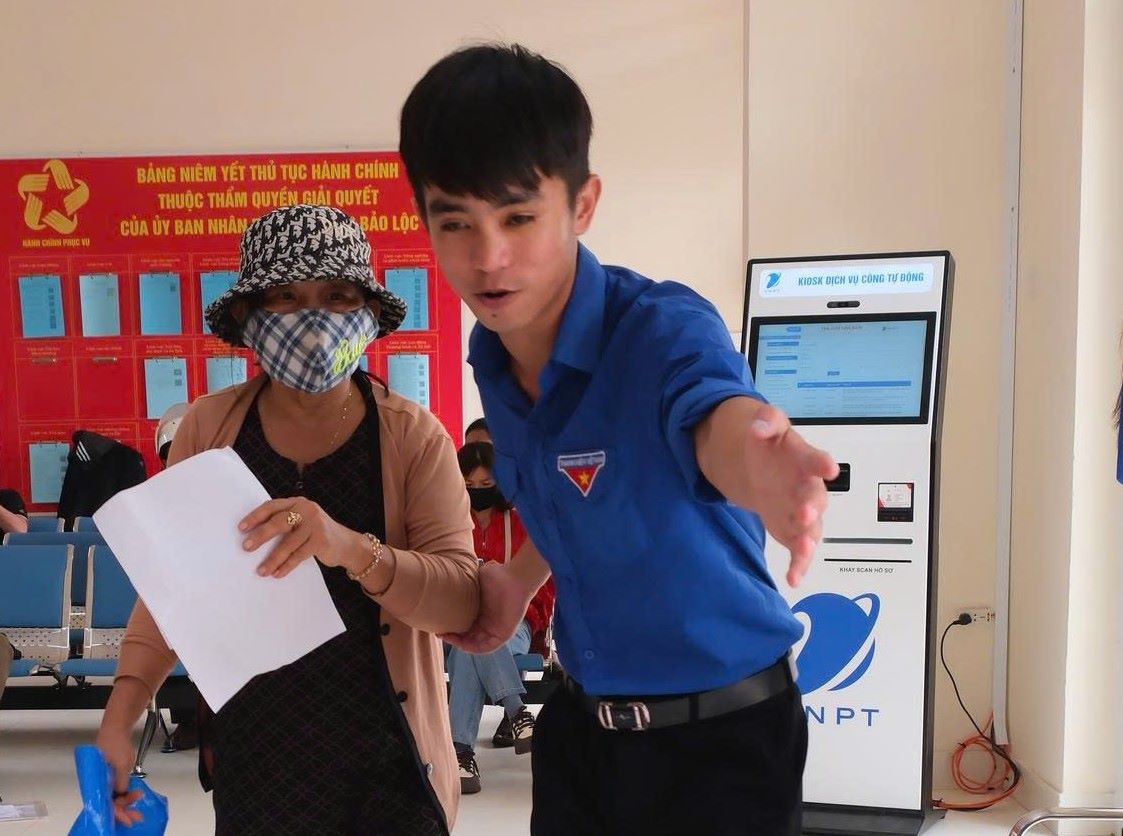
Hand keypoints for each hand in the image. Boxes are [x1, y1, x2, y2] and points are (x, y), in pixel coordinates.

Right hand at [95, 726, 143, 826]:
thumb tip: (121, 796)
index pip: (103, 803)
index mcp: (95, 781)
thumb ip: (120, 781)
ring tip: (138, 801)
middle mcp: (98, 782)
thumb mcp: (121, 764)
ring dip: (125, 802)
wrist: (117, 728)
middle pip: (108, 802)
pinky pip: (117, 789)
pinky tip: (134, 796)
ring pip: (113, 797)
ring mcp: (104, 779)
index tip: (127, 819)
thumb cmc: (115, 743)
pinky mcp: (110, 775)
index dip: (115, 813)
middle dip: (122, 810)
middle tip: (136, 816)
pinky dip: (125, 794)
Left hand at [239, 497, 362, 578]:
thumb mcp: (302, 522)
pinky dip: (286, 566)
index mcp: (298, 502)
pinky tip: (277, 574)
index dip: (256, 516)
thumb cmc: (317, 534)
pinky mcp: (322, 541)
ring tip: (261, 571)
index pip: (272, 506)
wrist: (347, 544)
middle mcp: (307, 510)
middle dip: (260, 535)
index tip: (241, 528)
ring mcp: (316, 525)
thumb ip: (285, 522)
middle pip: (279, 522)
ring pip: (288, 543)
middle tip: (246, 547)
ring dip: (272, 559)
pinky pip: (299, 555)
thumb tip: (254, 537)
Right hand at [442, 561, 532, 653]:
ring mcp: (495, 630)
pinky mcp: (503, 635)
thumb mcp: (475, 579)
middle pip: (466, 637)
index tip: (439, 624)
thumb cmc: (499, 575)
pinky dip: (473, 648)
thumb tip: (445, 579)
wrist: (516, 578)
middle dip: (452, 637)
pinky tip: (461, 643)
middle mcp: (487, 623)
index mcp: (480, 612)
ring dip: (460, 644)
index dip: (451, 627)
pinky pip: (487, 648)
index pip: (463, 626)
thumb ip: (463, 583)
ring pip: (475, 644)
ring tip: (447, 637)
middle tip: (439, 632)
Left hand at [744, 404, 838, 586]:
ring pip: (812, 529)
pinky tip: (793, 579)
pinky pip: (799, 550)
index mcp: (805, 460)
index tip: (829, 467)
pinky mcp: (792, 532)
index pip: (816, 460)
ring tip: (803, 548)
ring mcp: (802, 513)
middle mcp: (808, 489)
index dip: (822, 463)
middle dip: (812, 506)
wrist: (761, 467)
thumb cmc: (771, 447)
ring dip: (809, 539)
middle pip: (816, 499)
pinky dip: (798, 565)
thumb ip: (766, 421)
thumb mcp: (766, 425)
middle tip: (805, 512)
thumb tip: (759, 426)